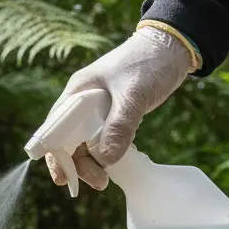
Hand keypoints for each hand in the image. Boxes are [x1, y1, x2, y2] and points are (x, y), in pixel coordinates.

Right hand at [45, 25, 194, 190]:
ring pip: (85, 143)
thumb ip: (119, 125)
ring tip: (104, 181)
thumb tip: (106, 160)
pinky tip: (113, 166)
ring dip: (91, 163)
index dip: (55, 156)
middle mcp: (81, 103)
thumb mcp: (133, 94)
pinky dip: (104, 154)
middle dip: (78, 165)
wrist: (173, 46)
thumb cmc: (148, 62)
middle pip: (68, 141)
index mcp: (76, 93)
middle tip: (97, 182)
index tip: (63, 179)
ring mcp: (96, 109)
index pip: (54, 130)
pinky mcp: (112, 114)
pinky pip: (101, 139)